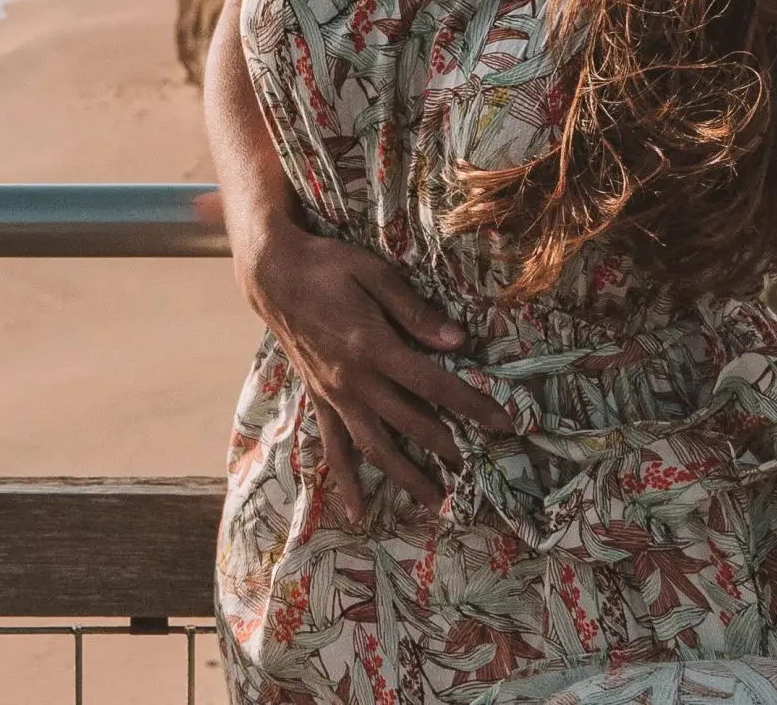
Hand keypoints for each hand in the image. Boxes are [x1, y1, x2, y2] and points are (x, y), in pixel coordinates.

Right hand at [236, 218, 511, 518]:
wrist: (273, 275)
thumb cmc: (329, 265)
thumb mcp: (375, 274)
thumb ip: (415, 312)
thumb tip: (457, 341)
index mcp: (372, 346)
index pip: (433, 384)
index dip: (471, 405)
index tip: (503, 422)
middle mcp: (353, 379)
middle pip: (410, 423)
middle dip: (449, 447)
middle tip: (481, 470)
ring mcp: (334, 394)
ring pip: (375, 446)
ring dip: (406, 476)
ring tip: (435, 501)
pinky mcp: (318, 398)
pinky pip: (333, 446)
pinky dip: (346, 480)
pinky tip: (357, 510)